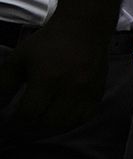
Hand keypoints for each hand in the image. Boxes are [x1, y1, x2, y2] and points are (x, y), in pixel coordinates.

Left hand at [0, 23, 108, 137]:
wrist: (83, 29)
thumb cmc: (48, 42)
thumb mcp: (20, 57)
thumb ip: (6, 81)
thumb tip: (0, 102)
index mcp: (46, 79)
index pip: (29, 113)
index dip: (17, 122)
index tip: (10, 124)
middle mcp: (68, 90)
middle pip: (48, 122)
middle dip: (32, 128)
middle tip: (23, 127)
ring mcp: (85, 93)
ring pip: (67, 123)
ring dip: (51, 128)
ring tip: (40, 125)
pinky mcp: (97, 94)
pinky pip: (84, 118)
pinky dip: (71, 123)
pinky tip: (61, 120)